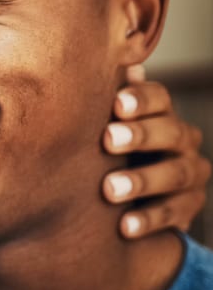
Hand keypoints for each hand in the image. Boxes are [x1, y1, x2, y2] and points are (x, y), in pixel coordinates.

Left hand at [103, 64, 210, 238]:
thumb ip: (101, 96)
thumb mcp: (102, 122)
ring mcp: (189, 173)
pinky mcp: (188, 207)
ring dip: (142, 180)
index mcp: (160, 113)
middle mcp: (182, 139)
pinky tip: (125, 226)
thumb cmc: (104, 146)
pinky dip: (150, 219)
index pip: (160, 98)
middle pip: (171, 132)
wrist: (123, 192)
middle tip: (108, 140)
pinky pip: (176, 213)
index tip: (116, 105)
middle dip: (140, 136)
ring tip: (110, 189)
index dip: (141, 99)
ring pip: (176, 174)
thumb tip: (102, 62)